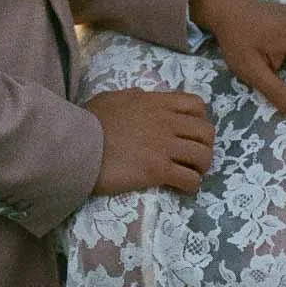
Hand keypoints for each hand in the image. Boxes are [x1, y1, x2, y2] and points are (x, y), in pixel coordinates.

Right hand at [86, 88, 214, 195]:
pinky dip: (191, 185)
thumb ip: (136, 98)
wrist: (78, 144)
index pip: (196, 104)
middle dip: (205, 145)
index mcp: (157, 103)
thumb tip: (144, 100)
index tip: (191, 131)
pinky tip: (182, 188)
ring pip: (203, 157)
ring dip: (201, 167)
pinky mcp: (158, 170)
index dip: (200, 119)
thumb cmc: (91, 120)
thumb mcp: (115, 98)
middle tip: (193, 157)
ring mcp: (164, 147)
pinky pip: (189, 180)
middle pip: (206, 132)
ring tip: (190, 174)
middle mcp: (167, 122)